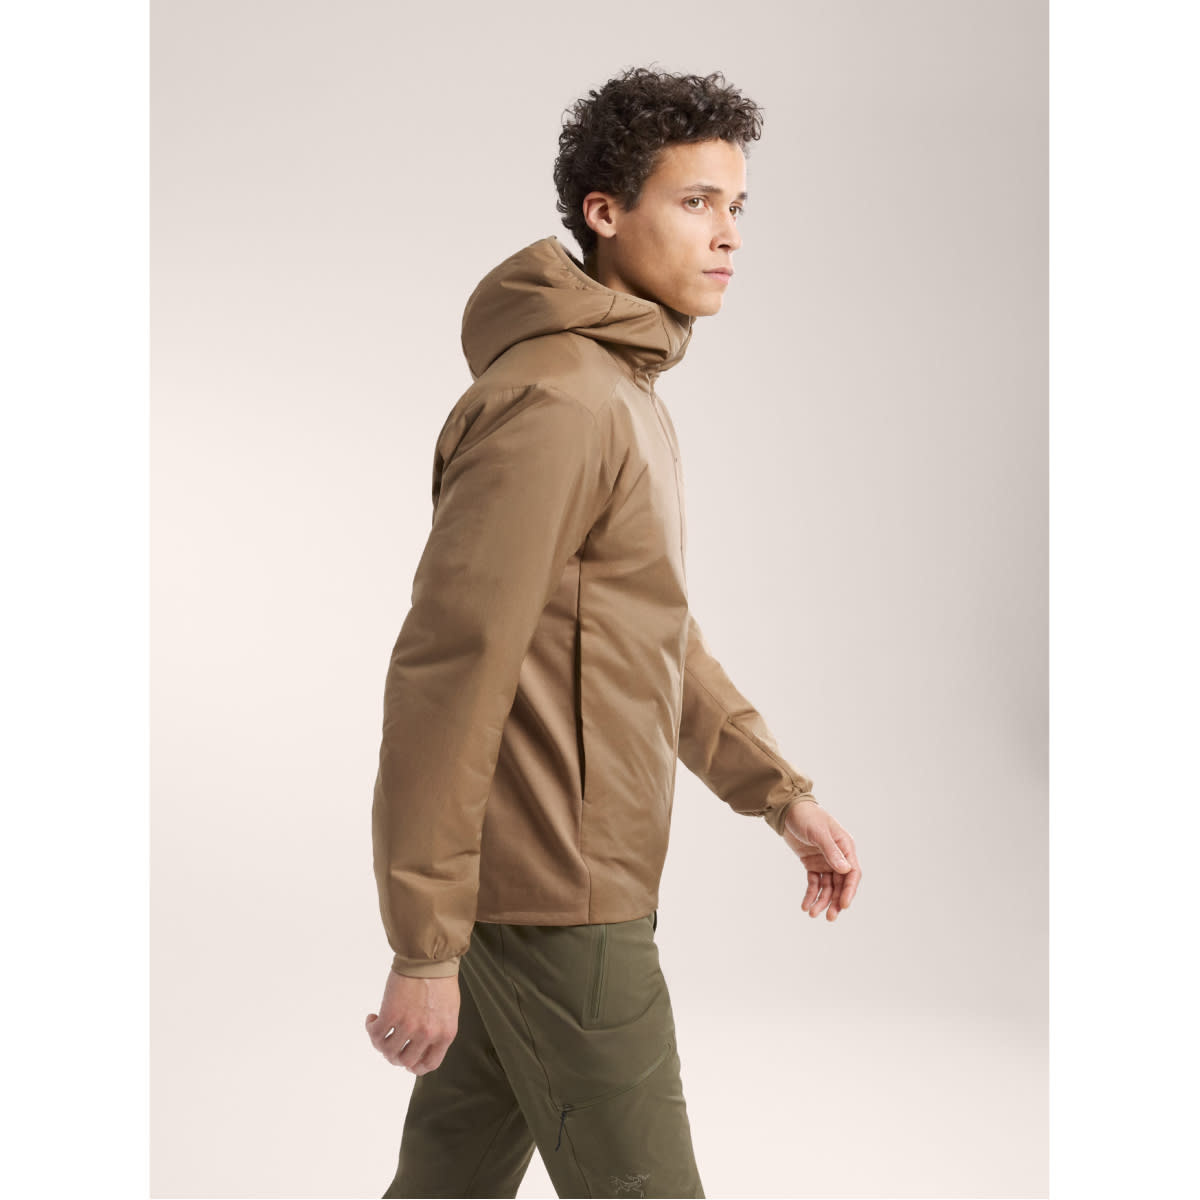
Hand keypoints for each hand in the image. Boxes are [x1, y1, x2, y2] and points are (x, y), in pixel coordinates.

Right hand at [365, 969, 460, 1075]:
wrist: (429, 957)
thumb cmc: (440, 978)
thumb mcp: (448, 1010)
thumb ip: (438, 1029)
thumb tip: (421, 1044)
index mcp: (445, 1034)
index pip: (429, 1064)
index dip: (415, 1067)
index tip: (407, 1062)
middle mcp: (428, 1034)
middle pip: (405, 1061)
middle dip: (395, 1055)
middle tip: (390, 1043)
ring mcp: (409, 1026)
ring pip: (388, 1051)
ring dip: (380, 1043)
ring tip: (380, 1028)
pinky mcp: (391, 1015)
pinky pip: (376, 1035)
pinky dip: (371, 1029)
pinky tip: (373, 1019)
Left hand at [781, 801, 859, 920]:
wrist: (787, 810)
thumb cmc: (807, 816)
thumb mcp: (819, 832)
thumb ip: (831, 851)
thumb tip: (846, 870)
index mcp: (845, 847)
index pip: (852, 873)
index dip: (849, 890)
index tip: (844, 905)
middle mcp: (838, 856)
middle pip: (841, 884)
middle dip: (835, 901)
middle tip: (829, 917)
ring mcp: (825, 861)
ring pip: (828, 886)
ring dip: (822, 900)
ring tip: (812, 913)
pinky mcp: (812, 863)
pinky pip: (814, 882)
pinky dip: (811, 894)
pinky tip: (805, 905)